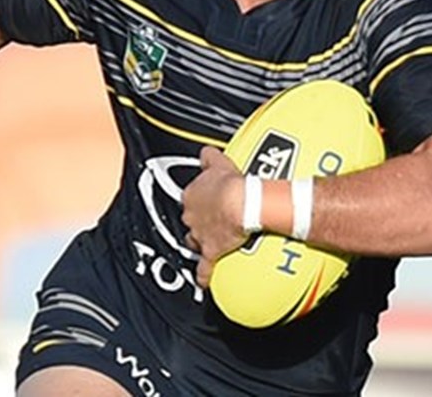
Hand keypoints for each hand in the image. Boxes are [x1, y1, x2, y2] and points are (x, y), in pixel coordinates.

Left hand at [181, 146, 246, 288]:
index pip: (190, 197)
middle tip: (212, 218)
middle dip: (198, 220)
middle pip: (190, 219)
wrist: (241, 203)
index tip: (207, 199)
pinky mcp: (211, 250)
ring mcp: (200, 234)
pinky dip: (204, 275)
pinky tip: (204, 281)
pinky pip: (204, 267)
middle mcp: (192, 215)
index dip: (199, 199)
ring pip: (194, 240)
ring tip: (209, 242)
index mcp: (192, 194)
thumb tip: (205, 151)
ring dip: (200, 241)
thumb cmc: (231, 184)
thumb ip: (209, 156)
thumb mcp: (219, 162)